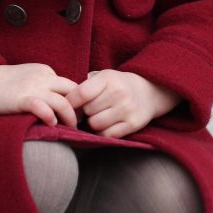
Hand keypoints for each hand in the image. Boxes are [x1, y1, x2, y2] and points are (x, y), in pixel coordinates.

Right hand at [0, 63, 78, 127]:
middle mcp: (43, 77)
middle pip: (73, 91)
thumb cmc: (5, 83)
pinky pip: (42, 107)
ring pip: (62, 101)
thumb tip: (61, 101)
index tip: (78, 112)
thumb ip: (45, 84)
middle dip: (80, 108)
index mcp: (46, 71)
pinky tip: (51, 124)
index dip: (78, 100)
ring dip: (70, 117)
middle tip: (80, 121)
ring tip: (71, 127)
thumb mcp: (30, 77)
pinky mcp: (21, 99)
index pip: (71, 85)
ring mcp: (33, 88)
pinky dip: (50, 117)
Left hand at [66, 70, 180, 138]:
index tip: (68, 106)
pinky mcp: (133, 124)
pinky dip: (103, 132)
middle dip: (83, 113)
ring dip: (93, 123)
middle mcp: (119, 93)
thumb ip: (84, 86)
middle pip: (87, 111)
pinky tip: (106, 125)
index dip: (70, 103)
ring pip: (95, 124)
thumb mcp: (103, 77)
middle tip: (88, 110)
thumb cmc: (117, 85)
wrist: (149, 91)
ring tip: (98, 116)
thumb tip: (63, 101)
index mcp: (108, 78)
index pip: (81, 94)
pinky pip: (107, 135)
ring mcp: (127, 109)